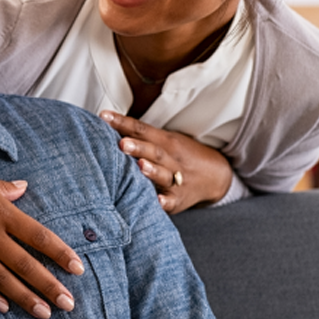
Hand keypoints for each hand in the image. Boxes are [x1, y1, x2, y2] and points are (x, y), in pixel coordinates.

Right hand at [0, 177, 84, 318]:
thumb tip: (23, 186)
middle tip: (68, 303)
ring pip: (2, 278)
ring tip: (44, 313)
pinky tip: (5, 308)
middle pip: (25, 263)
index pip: (38, 235)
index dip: (59, 252)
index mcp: (1, 212)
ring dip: (24, 297)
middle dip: (48, 284)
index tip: (77, 267)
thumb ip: (4, 188)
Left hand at [99, 111, 232, 212]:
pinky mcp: (179, 199)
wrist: (215, 175)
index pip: (141, 129)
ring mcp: (177, 179)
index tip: (104, 117)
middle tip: (121, 143)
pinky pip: (172, 201)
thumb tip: (106, 123)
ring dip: (152, 171)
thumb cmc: (179, 155)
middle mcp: (171, 158)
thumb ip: (139, 135)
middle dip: (138, 147)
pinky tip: (158, 201)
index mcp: (165, 141)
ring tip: (140, 166)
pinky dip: (165, 201)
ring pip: (164, 174)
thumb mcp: (164, 140)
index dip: (123, 123)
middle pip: (154, 151)